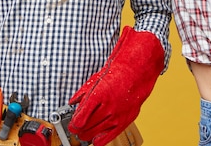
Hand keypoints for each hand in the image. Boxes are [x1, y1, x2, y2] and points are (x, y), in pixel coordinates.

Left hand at [68, 27, 164, 145]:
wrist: (138, 72)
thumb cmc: (118, 73)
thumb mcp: (96, 79)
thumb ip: (82, 93)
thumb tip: (73, 102)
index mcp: (99, 95)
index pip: (79, 119)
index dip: (73, 123)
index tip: (72, 122)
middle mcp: (108, 107)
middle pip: (85, 129)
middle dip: (77, 129)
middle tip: (76, 126)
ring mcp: (117, 116)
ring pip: (94, 135)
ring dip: (87, 134)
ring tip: (86, 129)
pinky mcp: (124, 121)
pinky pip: (107, 139)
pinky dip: (99, 140)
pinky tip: (96, 135)